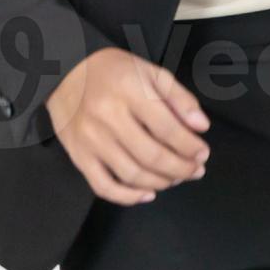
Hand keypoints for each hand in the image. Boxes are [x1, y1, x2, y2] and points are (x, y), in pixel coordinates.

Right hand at [49, 47, 208, 204]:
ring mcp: (90, 140)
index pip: (167, 128)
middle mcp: (107, 118)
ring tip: (176, 178)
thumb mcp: (152, 73)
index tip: (202, 153)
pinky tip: (147, 193)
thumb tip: (201, 126)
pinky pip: (103, 186)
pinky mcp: (78, 156)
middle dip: (181, 168)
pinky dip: (127, 197)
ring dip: (161, 182)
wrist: (66, 74)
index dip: (190, 146)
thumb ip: (180, 98)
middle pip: (151, 155)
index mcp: (129, 92)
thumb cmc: (114, 72)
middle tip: (195, 170)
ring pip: (131, 174)